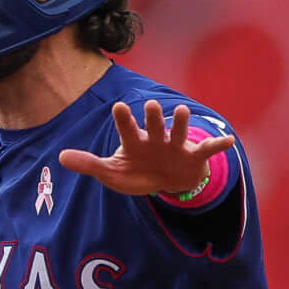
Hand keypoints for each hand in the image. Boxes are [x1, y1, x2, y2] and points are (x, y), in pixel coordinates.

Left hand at [57, 101, 236, 198]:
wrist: (166, 183)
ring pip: (179, 131)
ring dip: (182, 123)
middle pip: (153, 125)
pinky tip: (228, 140)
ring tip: (183, 112)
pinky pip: (206, 150)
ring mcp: (176, 146)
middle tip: (150, 105)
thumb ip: (89, 164)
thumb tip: (60, 157)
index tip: (119, 106)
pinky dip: (217, 145)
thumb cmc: (137, 172)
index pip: (127, 128)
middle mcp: (156, 139)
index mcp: (135, 142)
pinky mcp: (193, 157)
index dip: (124, 119)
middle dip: (153, 117)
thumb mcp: (112, 173)